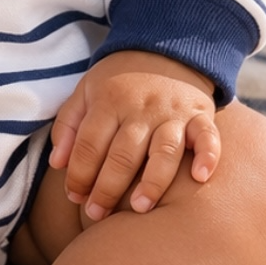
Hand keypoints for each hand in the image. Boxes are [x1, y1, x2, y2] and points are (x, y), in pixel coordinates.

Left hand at [49, 50, 219, 220]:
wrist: (163, 50)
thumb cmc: (118, 81)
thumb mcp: (85, 92)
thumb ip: (68, 125)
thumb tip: (58, 164)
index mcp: (109, 101)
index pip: (89, 143)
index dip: (79, 174)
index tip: (75, 197)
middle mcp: (141, 108)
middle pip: (123, 153)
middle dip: (108, 188)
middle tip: (98, 214)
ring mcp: (173, 112)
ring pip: (164, 150)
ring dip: (152, 181)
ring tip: (139, 208)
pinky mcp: (200, 115)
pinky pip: (207, 136)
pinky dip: (207, 156)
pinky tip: (199, 177)